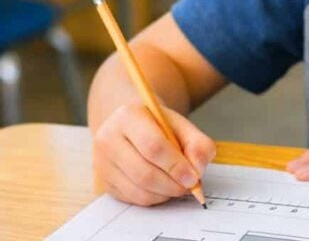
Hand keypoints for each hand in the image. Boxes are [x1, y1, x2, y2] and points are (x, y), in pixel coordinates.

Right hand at [93, 101, 215, 205]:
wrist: (131, 124)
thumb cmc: (158, 124)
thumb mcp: (180, 124)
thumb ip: (197, 143)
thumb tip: (198, 168)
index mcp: (128, 116)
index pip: (153, 146)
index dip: (175, 165)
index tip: (193, 177)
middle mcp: (108, 139)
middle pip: (144, 172)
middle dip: (172, 184)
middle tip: (189, 186)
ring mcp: (102, 162)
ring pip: (137, 190)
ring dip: (164, 194)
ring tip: (178, 186)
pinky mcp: (104, 182)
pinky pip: (132, 199)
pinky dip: (153, 198)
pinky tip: (164, 188)